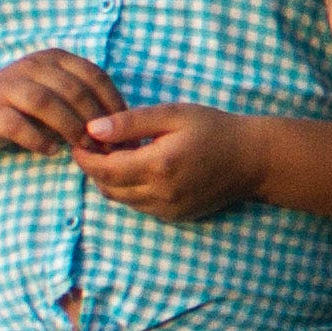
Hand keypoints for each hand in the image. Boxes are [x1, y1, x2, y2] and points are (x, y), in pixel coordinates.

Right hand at [0, 46, 124, 162]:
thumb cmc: (28, 106)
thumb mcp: (59, 95)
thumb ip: (87, 105)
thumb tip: (126, 133)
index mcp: (55, 58)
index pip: (95, 76)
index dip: (114, 104)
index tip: (126, 132)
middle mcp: (33, 66)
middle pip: (74, 91)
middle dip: (96, 122)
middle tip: (109, 148)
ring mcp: (9, 87)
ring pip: (46, 104)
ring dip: (71, 129)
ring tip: (84, 150)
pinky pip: (18, 125)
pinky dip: (38, 140)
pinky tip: (51, 151)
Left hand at [70, 101, 255, 217]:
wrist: (252, 159)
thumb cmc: (214, 129)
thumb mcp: (173, 114)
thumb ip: (131, 122)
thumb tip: (93, 129)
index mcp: (158, 165)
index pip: (104, 169)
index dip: (85, 158)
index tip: (78, 142)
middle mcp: (160, 193)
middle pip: (108, 188)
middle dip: (94, 169)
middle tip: (93, 147)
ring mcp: (168, 209)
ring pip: (122, 200)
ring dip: (111, 180)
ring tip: (116, 156)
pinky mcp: (175, 216)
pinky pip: (140, 206)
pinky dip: (130, 190)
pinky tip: (139, 169)